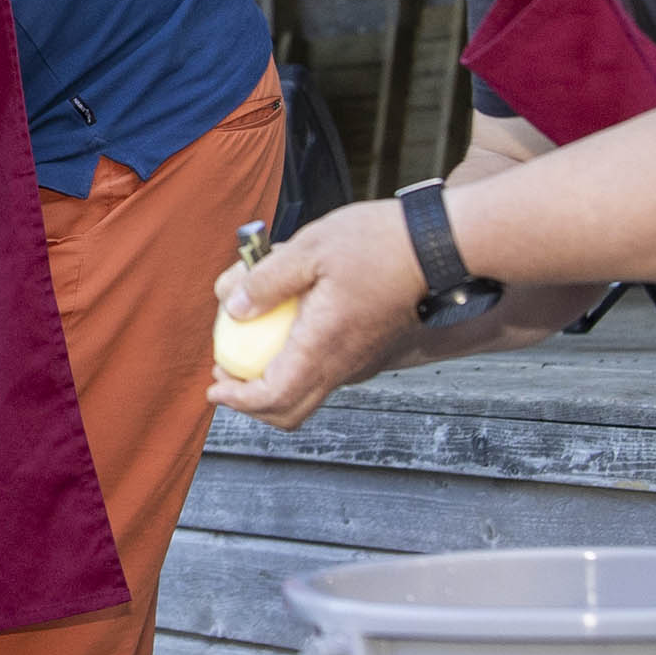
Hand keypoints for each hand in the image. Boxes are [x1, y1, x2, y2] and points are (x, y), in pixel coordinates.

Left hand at [208, 200, 429, 429]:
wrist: (440, 247)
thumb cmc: (382, 243)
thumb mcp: (310, 248)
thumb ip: (266, 280)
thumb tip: (232, 306)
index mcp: (323, 346)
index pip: (273, 398)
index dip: (237, 401)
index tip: (215, 388)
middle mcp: (343, 365)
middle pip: (290, 411)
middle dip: (251, 403)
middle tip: (227, 376)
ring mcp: (360, 361)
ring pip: (309, 394)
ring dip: (274, 383)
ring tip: (252, 346)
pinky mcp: (371, 351)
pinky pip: (327, 374)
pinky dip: (298, 366)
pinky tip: (289, 329)